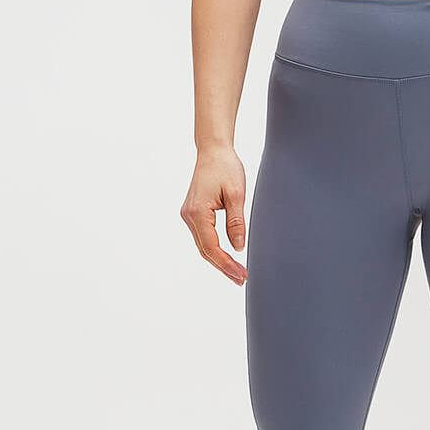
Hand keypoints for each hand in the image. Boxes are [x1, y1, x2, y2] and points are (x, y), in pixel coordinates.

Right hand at [181, 145, 248, 285]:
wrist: (213, 150)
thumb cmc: (225, 167)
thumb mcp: (236, 194)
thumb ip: (236, 222)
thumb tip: (238, 247)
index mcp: (197, 212)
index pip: (212, 247)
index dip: (226, 264)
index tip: (241, 275)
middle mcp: (188, 216)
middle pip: (205, 251)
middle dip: (223, 267)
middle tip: (241, 279)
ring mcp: (189, 215)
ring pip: (203, 246)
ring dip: (219, 260)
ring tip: (237, 273)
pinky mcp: (193, 213)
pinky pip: (203, 237)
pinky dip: (214, 249)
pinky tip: (227, 257)